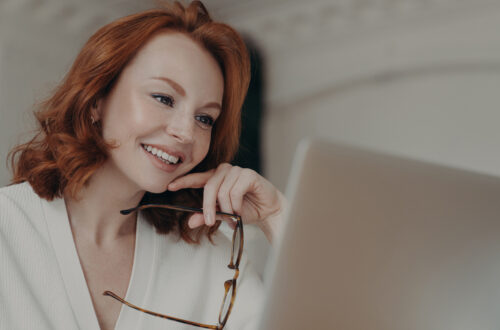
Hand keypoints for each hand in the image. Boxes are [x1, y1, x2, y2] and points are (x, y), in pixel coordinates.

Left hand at [167, 163, 285, 240]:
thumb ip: (208, 215)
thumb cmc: (247, 210)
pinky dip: (236, 205)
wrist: (268, 212)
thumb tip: (190, 221)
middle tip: (209, 222)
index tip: (170, 186)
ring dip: (227, 209)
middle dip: (208, 207)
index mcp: (216, 178)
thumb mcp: (223, 215)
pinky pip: (235, 191)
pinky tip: (241, 211)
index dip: (184, 181)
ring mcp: (237, 171)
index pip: (197, 178)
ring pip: (222, 191)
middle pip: (209, 187)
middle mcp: (225, 171)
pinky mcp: (248, 174)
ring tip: (234, 217)